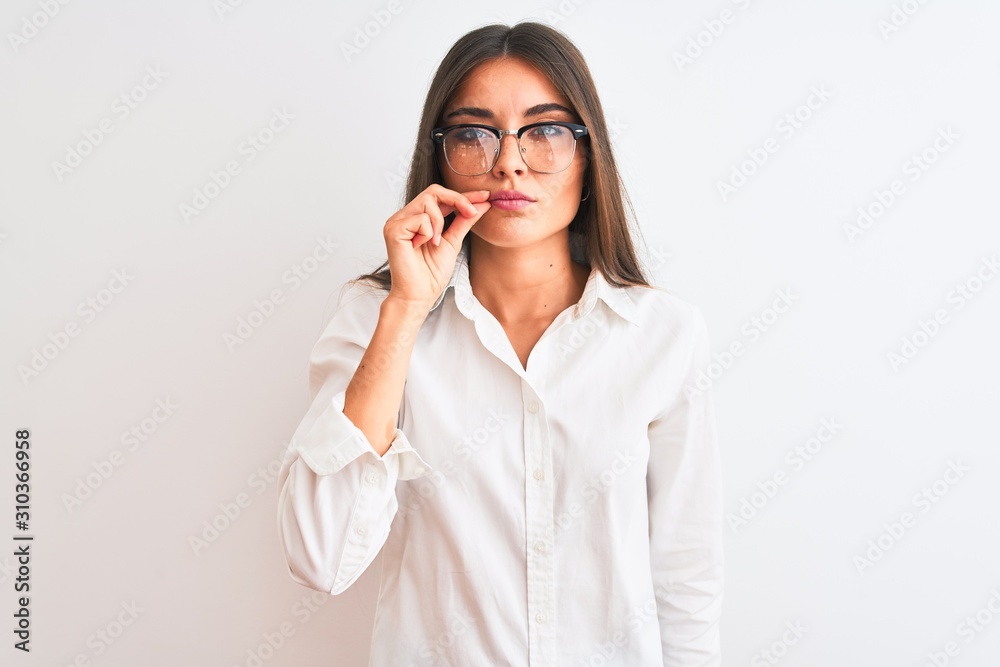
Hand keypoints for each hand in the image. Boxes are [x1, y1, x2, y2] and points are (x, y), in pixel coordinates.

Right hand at [383, 184, 490, 308]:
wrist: (419, 295)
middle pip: (434, 191)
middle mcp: (405, 216)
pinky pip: (421, 218)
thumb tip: (483, 204)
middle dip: (458, 200)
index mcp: (417, 218)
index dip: (463, 195)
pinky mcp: (393, 229)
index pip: (440, 196)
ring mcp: (397, 221)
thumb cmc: (431, 274)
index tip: (485, 195)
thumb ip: (465, 221)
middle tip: (472, 213)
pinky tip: (420, 247)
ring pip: (428, 201)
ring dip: (439, 222)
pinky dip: (428, 233)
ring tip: (435, 243)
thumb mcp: (453, 241)